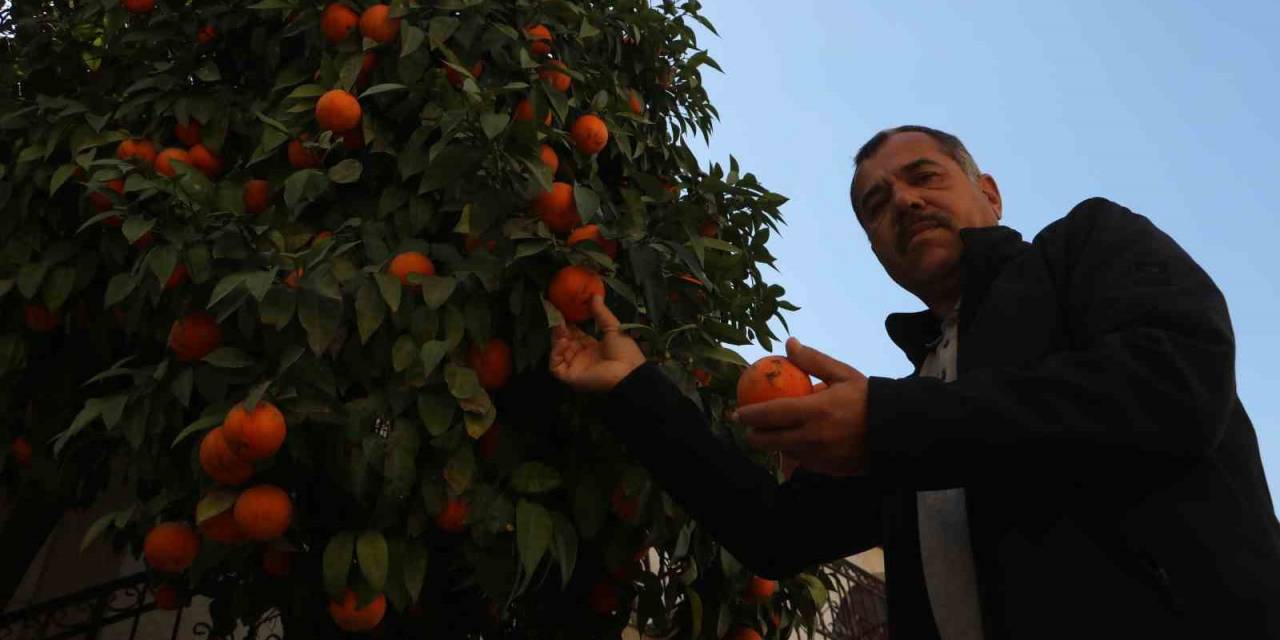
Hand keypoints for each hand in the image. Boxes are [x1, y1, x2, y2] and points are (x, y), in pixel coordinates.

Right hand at [549, 295, 645, 391]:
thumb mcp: (613, 328)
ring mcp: (575, 367)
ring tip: (559, 325)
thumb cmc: (624, 351)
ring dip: (557, 338)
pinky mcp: (570, 376)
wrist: (629, 371)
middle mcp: (582, 358)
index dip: (570, 324)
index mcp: (593, 348)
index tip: (565, 311)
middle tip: (558, 315)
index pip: (576, 335)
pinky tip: (562, 341)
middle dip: (561, 329)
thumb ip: (601, 313)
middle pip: (565, 342)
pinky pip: (556, 366)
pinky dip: (556, 353)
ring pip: (559, 352)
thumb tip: (595, 295)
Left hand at [735, 338, 869, 476]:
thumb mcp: (843, 374)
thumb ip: (813, 361)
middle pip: (769, 441)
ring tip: (773, 432)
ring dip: (775, 444)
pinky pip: (802, 462)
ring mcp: (820, 457)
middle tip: (749, 426)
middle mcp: (814, 438)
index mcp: (816, 411)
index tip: (737, 412)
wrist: (897, 431)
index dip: (749, 415)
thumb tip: (789, 343)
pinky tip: (797, 441)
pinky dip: (796, 452)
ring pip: (784, 453)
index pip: (771, 415)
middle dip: (753, 435)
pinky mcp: (827, 469)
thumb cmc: (868, 399)